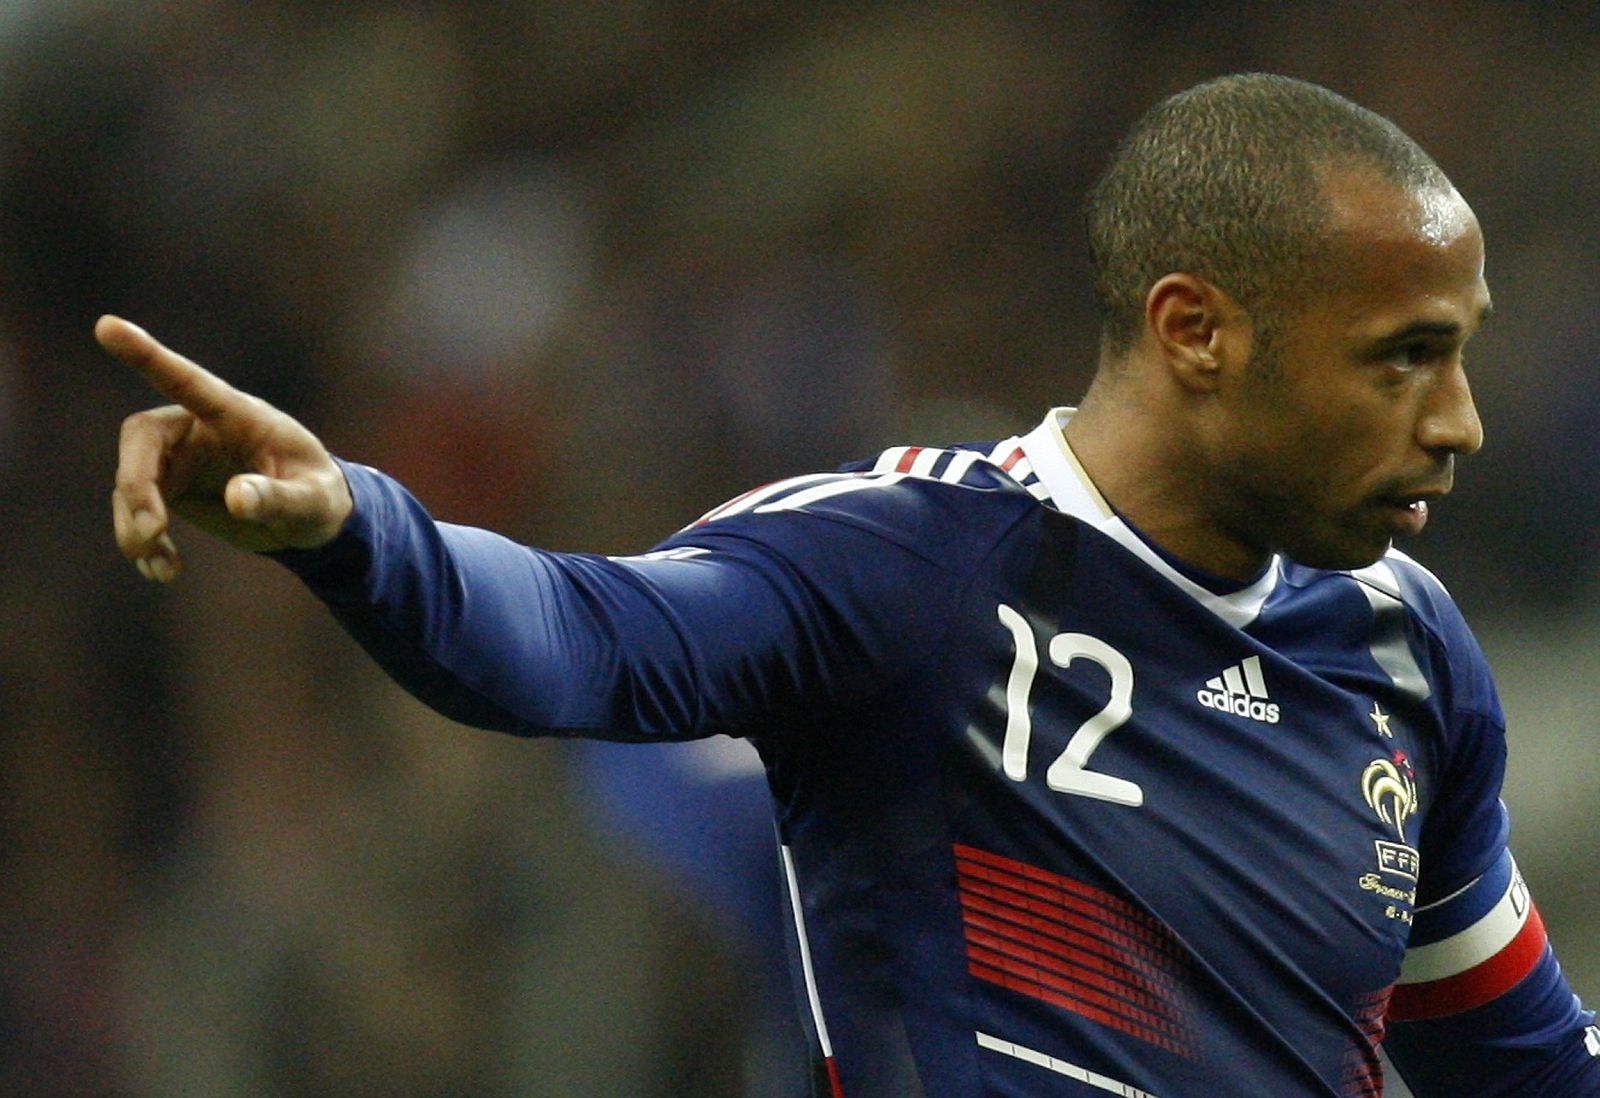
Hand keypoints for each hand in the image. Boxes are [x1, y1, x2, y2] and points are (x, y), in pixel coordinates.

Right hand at [103, 316, 352, 580]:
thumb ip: (279, 497)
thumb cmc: (321, 496)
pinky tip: (164, 570)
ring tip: (164, 568)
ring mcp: (180, 458)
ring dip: (135, 525)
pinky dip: (144, 543)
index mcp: (237, 414)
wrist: (313, 520)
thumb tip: (237, 499)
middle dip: (136, 485)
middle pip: (140, 439)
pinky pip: (137, 511)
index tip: (107, 325)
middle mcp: (198, 429)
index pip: (186, 380)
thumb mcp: (313, 502)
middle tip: (153, 531)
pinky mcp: (171, 488)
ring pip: (131, 482)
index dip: (146, 355)